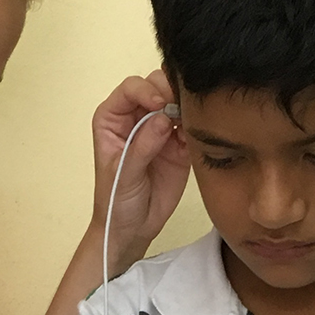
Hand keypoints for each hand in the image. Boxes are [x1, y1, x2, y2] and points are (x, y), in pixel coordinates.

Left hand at [90, 71, 189, 268]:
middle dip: (170, 92)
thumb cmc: (116, 200)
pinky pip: (192, 124)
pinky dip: (199, 125)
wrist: (133, 228)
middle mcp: (136, 117)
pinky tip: (201, 134)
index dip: (146, 90)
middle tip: (181, 110)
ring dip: (188, 105)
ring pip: (177, 100)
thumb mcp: (123, 175)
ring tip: (194, 120)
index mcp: (113, 118)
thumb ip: (141, 146)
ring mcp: (160, 128)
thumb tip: (163, 118)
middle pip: (157, 86)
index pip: (130, 89)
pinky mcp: (180, 143)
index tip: (159, 104)